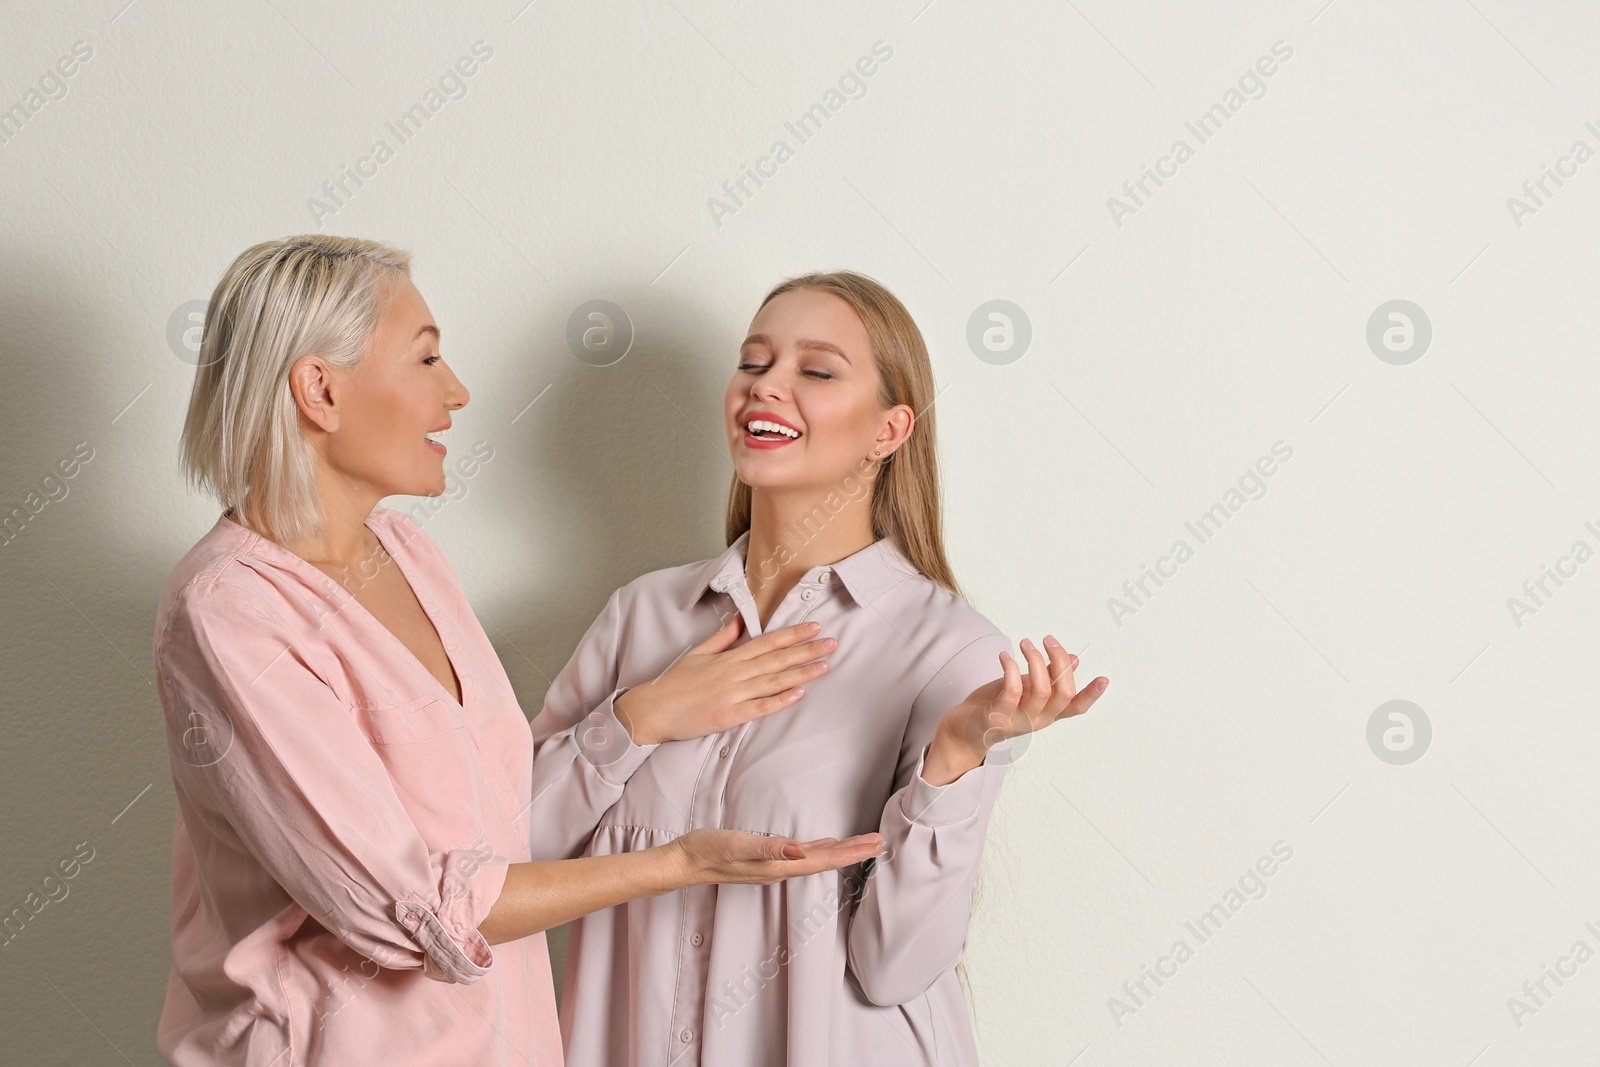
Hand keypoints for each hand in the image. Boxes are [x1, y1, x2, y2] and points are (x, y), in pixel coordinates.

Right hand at [614, 615, 835, 745]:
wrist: (653, 709)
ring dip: (801, 673)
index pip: (767, 642)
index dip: (793, 634)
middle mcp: (733, 673)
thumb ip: (722, 637)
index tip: (814, 626)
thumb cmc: (674, 682)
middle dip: (806, 649)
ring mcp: (732, 694)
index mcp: (728, 657)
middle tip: (832, 642)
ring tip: (824, 665)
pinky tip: (798, 694)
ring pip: (773, 681)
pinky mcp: (729, 716)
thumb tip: (739, 618)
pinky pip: (760, 707)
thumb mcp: (697, 653)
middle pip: (777, 659)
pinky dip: (780, 700)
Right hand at [664, 828, 884, 888]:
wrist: (683, 861)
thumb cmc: (707, 850)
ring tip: (862, 845)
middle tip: (881, 843)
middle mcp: (780, 869)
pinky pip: (800, 855)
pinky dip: (818, 850)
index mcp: (778, 866)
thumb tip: (799, 852)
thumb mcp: (736, 845)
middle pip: (826, 861)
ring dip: (840, 852)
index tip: (876, 845)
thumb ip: (768, 848)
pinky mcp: (764, 858)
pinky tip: (823, 844)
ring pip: (815, 859)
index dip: (851, 854)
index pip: (824, 861)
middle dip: (854, 853)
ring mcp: (772, 865)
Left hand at [924, 635, 1107, 784]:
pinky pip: (1011, 691)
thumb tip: (1075, 659)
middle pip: (1062, 693)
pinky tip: (1004, 656)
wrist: (963, 729)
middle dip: (1059, 661)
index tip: (1104, 678)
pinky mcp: (997, 717)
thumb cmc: (995, 705)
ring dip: (1035, 661)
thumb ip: (1049, 676)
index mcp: (1047, 713)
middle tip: (1048, 640)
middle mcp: (1037, 720)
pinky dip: (1010, 668)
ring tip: (1026, 643)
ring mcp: (1018, 721)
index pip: (1076, 707)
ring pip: (1040, 690)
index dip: (1092, 695)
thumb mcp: (1025, 688)